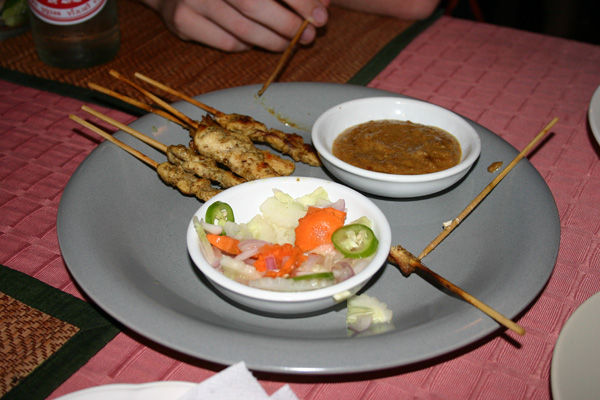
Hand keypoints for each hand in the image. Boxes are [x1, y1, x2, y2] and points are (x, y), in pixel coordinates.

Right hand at [140, 0, 329, 51]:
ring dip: (273, 41)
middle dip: (288, 24)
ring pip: (242, 29)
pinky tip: (256, 40)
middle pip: (255, 5)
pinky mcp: (182, 21)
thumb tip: (321, 3)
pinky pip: (227, 42)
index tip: (319, 14)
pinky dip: (247, 45)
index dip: (299, 0)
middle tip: (308, 34)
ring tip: (289, 42)